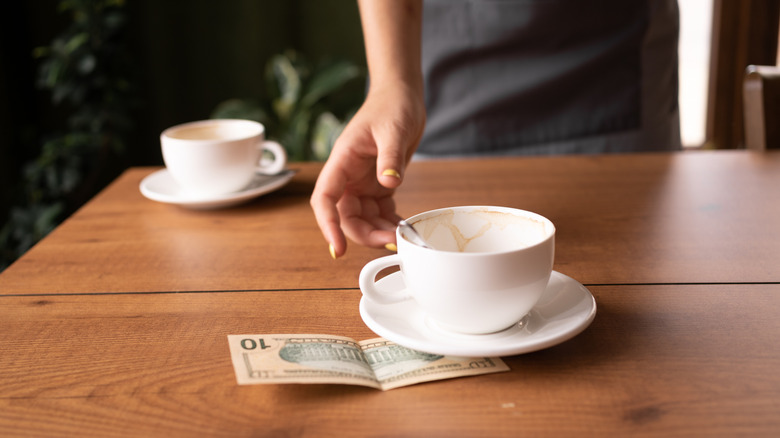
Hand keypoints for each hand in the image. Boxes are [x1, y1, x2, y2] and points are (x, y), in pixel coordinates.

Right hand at [310, 83, 424, 257]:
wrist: (401, 97)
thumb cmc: (392, 106)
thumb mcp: (393, 129)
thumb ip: (390, 157)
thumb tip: (389, 183)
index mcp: (342, 161)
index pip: (325, 199)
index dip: (328, 225)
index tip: (338, 247)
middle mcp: (348, 176)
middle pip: (345, 216)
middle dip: (364, 234)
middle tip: (390, 242)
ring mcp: (362, 183)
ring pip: (363, 219)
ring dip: (379, 232)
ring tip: (403, 237)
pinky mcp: (379, 185)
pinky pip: (380, 213)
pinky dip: (390, 223)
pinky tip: (404, 228)